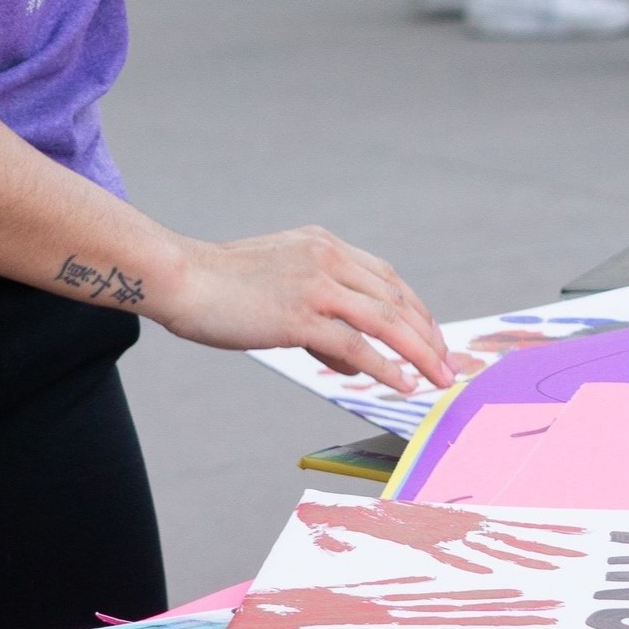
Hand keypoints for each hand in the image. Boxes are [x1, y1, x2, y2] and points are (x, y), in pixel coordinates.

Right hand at [153, 225, 454, 394]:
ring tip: (439, 378)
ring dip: (419, 352)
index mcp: (322, 244)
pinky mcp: (299, 315)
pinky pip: (356, 345)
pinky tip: (402, 384)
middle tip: (448, 365)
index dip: (414, 309)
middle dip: (427, 334)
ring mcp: (314, 284)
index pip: (385, 277)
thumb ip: (317, 313)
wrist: (180, 276)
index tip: (433, 337)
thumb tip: (351, 356)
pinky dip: (385, 366)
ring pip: (385, 320)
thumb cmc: (220, 285)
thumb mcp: (277, 283)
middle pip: (395, 297)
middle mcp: (326, 257)